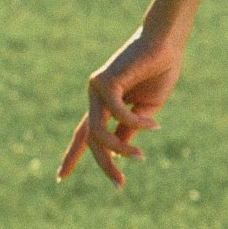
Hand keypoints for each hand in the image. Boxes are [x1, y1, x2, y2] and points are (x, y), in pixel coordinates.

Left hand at [56, 25, 183, 186]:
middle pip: (90, 139)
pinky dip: (136, 122)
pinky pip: (117, 113)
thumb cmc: (160, 72)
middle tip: (119, 184)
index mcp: (105, 104)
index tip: (60, 176)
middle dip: (103, 163)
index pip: (83, 134)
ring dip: (119, 148)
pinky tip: (153, 124)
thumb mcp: (146, 111)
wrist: (166, 44)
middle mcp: (96, 97)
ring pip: (98, 131)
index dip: (73, 155)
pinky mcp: (105, 81)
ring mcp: (97, 88)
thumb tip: (118, 154)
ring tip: (140, 156)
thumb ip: (130, 130)